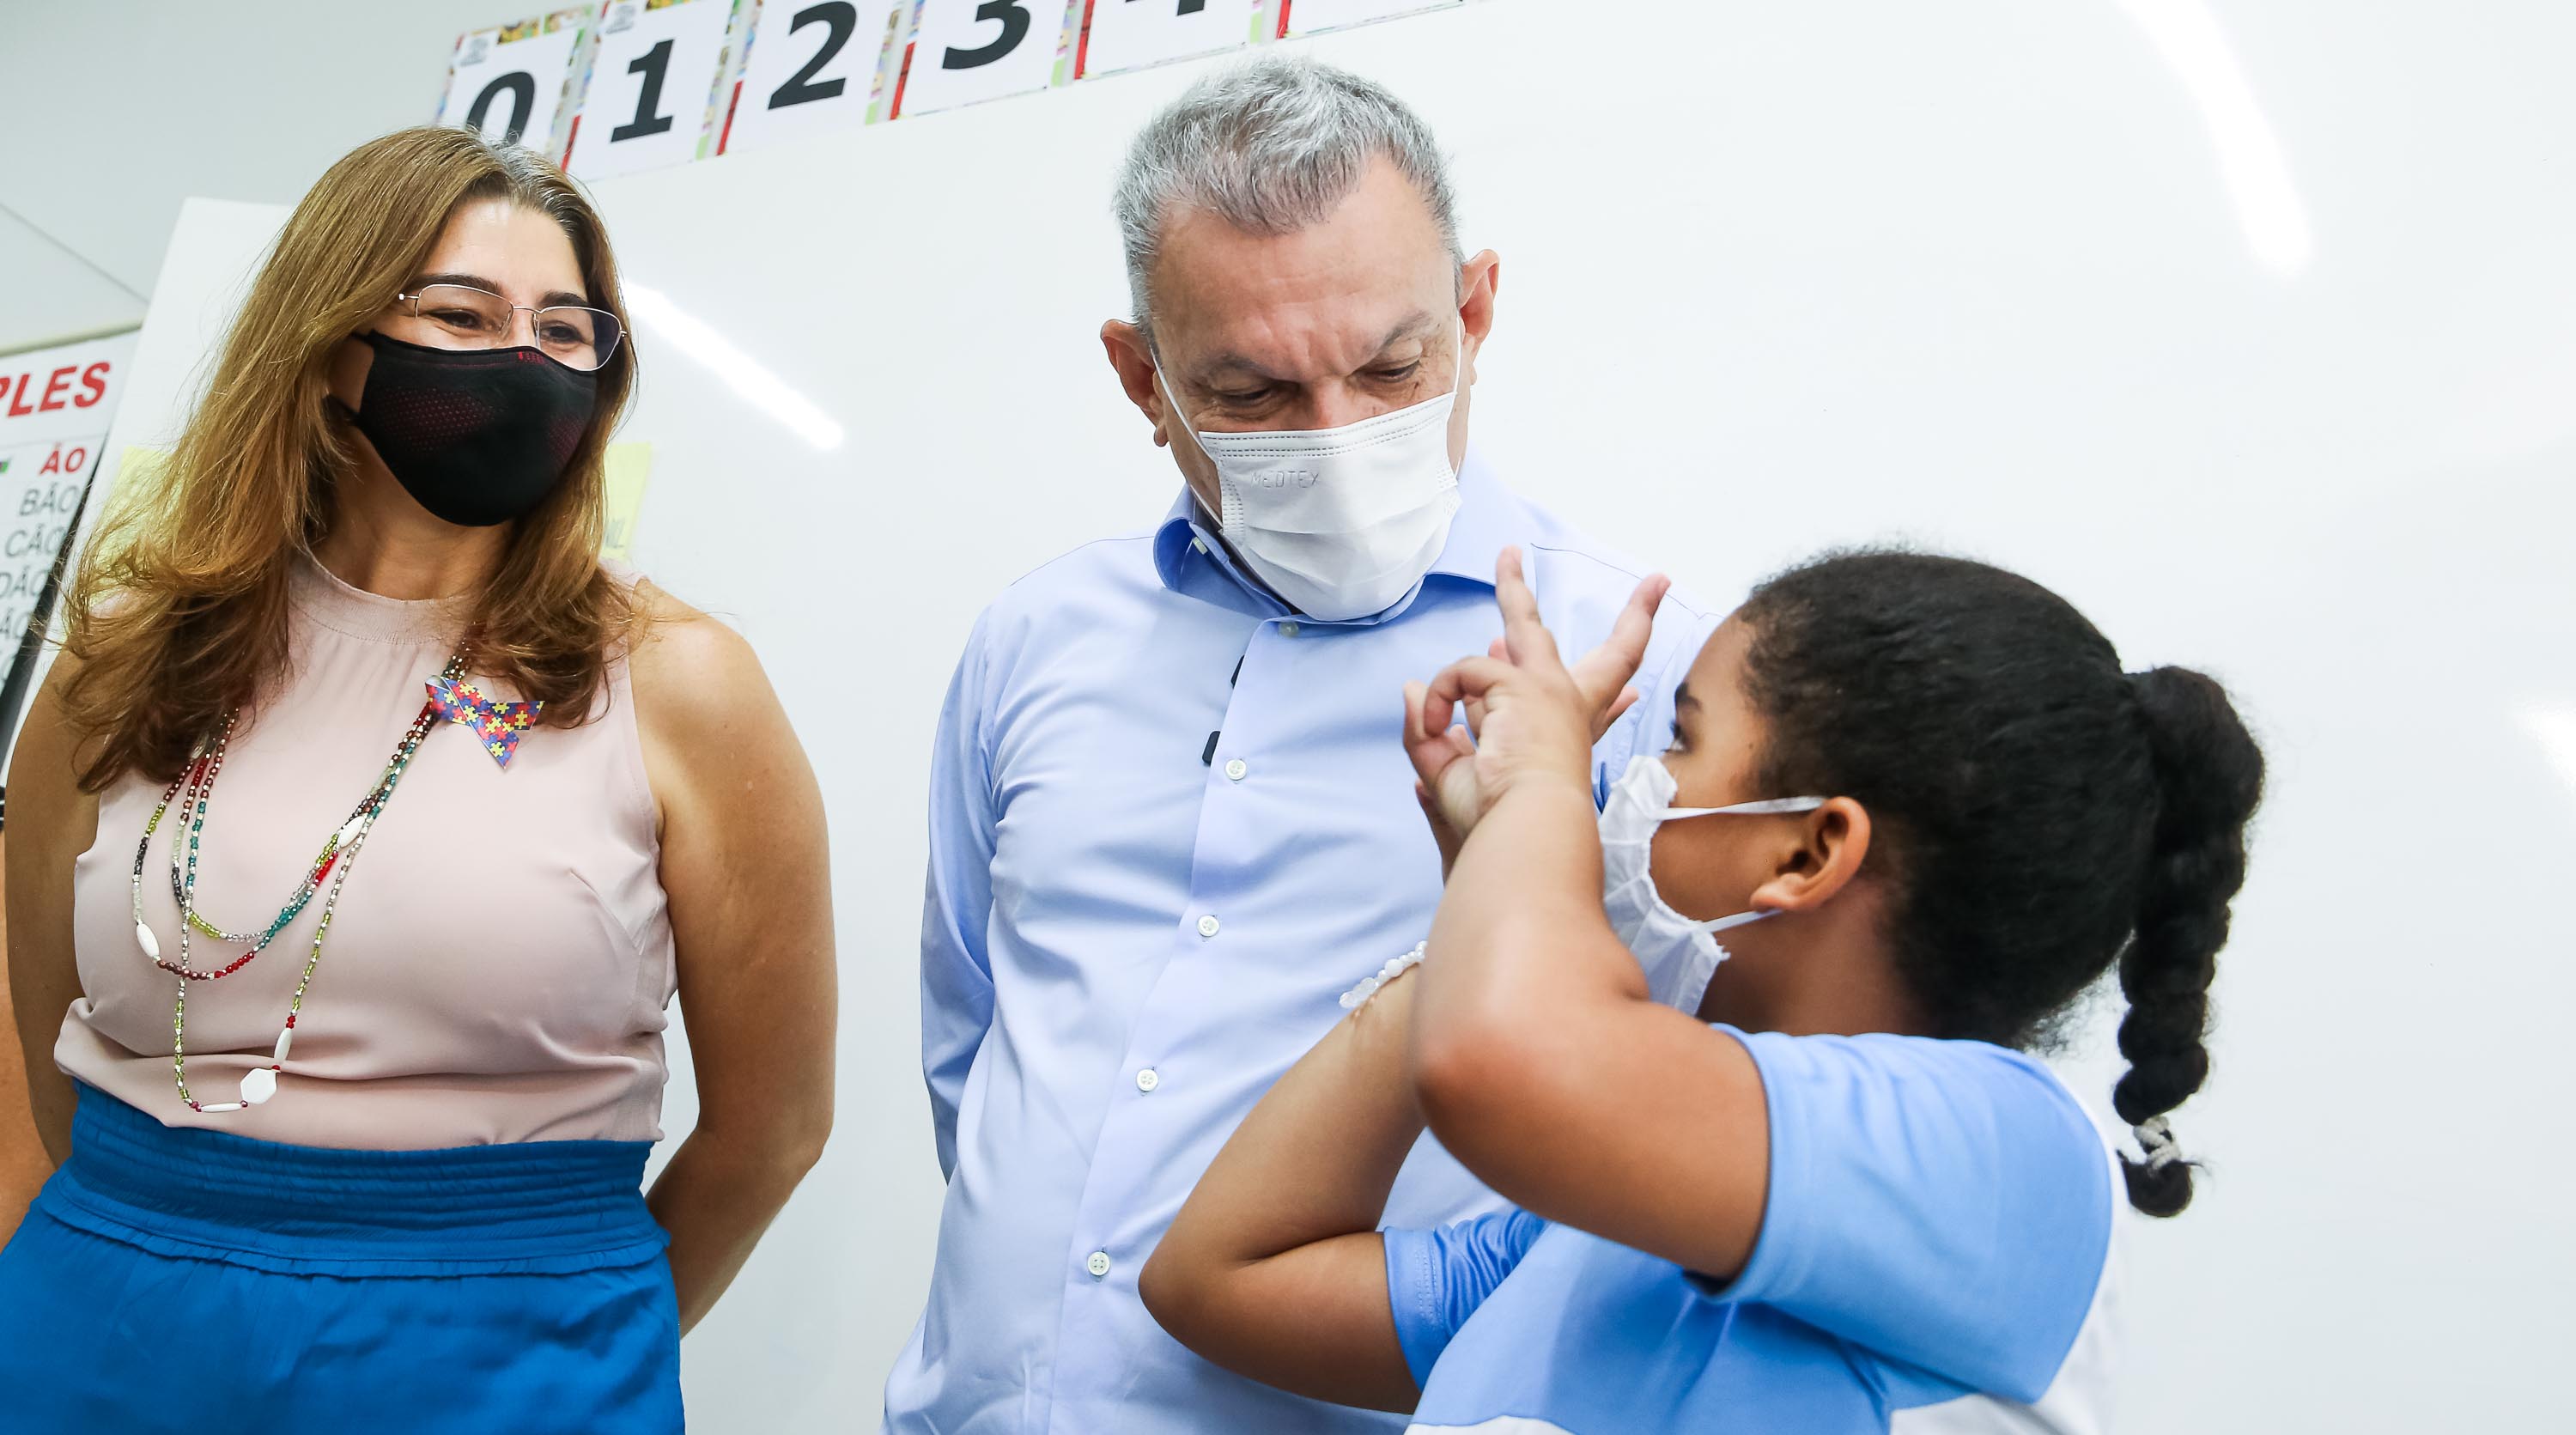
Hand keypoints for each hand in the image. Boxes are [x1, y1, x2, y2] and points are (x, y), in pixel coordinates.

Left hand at [1405, 548, 1666, 853]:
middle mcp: (1566, 715)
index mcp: (1561, 746)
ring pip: (1526, 623)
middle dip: (1636, 619)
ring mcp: (1550, 693)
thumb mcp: (1450, 776)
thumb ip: (1431, 732)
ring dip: (1515, 585)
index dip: (1612, 707)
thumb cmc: (1496, 822)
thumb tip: (1415, 688)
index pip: (1590, 720)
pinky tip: (1440, 718)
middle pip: (1614, 659)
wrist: (1521, 833)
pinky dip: (1445, 695)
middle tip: (1656, 584)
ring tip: (1510, 552)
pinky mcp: (1525, 683)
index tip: (1632, 696)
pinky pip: (1464, 672)